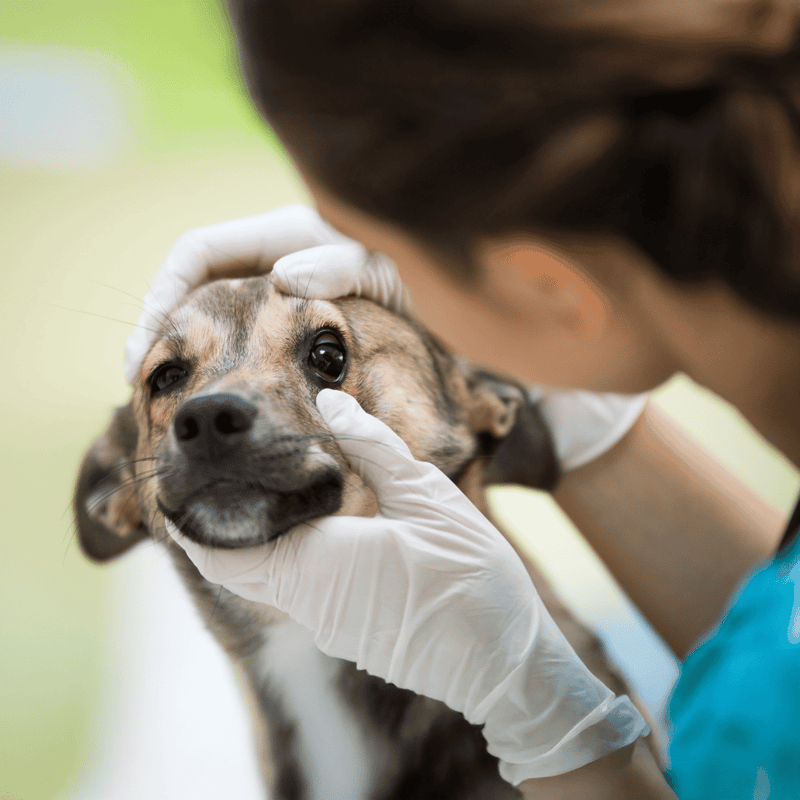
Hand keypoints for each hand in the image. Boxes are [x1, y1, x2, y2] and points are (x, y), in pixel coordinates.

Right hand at [124, 204, 407, 382]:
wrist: (403, 323)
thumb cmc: (390, 296)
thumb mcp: (374, 276)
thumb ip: (340, 269)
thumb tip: (283, 277)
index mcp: (276, 233)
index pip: (197, 251)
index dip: (165, 292)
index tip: (153, 342)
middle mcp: (258, 255)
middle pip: (184, 282)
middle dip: (155, 324)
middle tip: (136, 375)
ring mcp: (255, 286)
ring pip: (195, 311)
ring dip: (171, 346)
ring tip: (152, 389)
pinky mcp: (256, 317)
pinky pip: (216, 334)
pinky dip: (199, 359)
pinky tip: (191, 390)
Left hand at [167, 389, 647, 781]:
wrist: (504, 663)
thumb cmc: (472, 579)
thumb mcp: (426, 497)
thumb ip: (373, 446)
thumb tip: (331, 401)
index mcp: (319, 565)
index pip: (225, 551)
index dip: (193, 521)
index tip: (179, 486)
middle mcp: (310, 604)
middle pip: (238, 566)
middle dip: (221, 525)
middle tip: (221, 475)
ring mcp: (328, 627)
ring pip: (269, 580)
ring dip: (257, 540)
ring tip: (266, 488)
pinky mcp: (348, 636)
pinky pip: (299, 594)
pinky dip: (288, 559)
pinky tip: (314, 526)